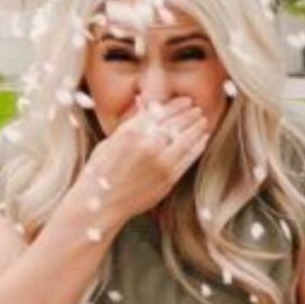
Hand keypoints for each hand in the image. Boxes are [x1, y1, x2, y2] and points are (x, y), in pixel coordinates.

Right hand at [73, 96, 209, 217]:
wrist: (101, 202)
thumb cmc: (101, 171)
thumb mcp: (111, 141)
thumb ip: (131, 125)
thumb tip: (146, 106)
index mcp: (131, 131)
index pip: (161, 111)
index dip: (177, 105)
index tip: (186, 101)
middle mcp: (148, 144)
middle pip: (177, 123)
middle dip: (190, 114)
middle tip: (197, 110)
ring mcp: (160, 162)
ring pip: (186, 138)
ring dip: (197, 127)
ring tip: (203, 121)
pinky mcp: (169, 178)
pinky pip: (188, 158)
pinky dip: (197, 146)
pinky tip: (202, 139)